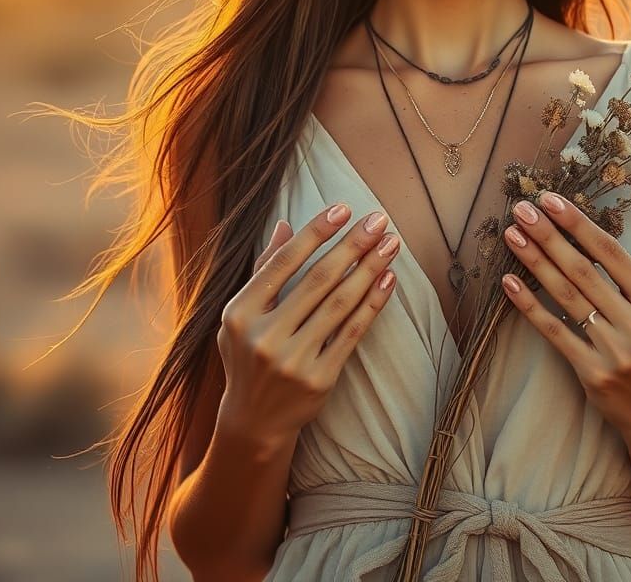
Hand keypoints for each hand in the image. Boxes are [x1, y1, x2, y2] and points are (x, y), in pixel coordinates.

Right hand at [216, 204, 400, 450]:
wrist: (254, 422)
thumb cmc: (249, 356)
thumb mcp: (242, 315)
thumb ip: (263, 270)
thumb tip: (283, 224)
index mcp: (240, 313)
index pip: (283, 263)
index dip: (316, 232)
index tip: (343, 209)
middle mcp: (264, 337)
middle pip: (318, 280)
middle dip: (353, 245)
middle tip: (379, 220)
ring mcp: (292, 360)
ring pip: (340, 303)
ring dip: (371, 269)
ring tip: (391, 244)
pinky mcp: (319, 379)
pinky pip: (353, 332)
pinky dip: (373, 303)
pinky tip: (389, 279)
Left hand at [501, 191, 630, 450]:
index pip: (613, 255)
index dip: (581, 226)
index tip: (553, 201)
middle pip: (584, 272)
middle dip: (550, 237)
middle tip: (522, 209)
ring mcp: (614, 352)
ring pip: (567, 298)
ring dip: (536, 263)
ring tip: (512, 235)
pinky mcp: (592, 375)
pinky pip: (555, 334)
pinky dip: (530, 308)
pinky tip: (509, 283)